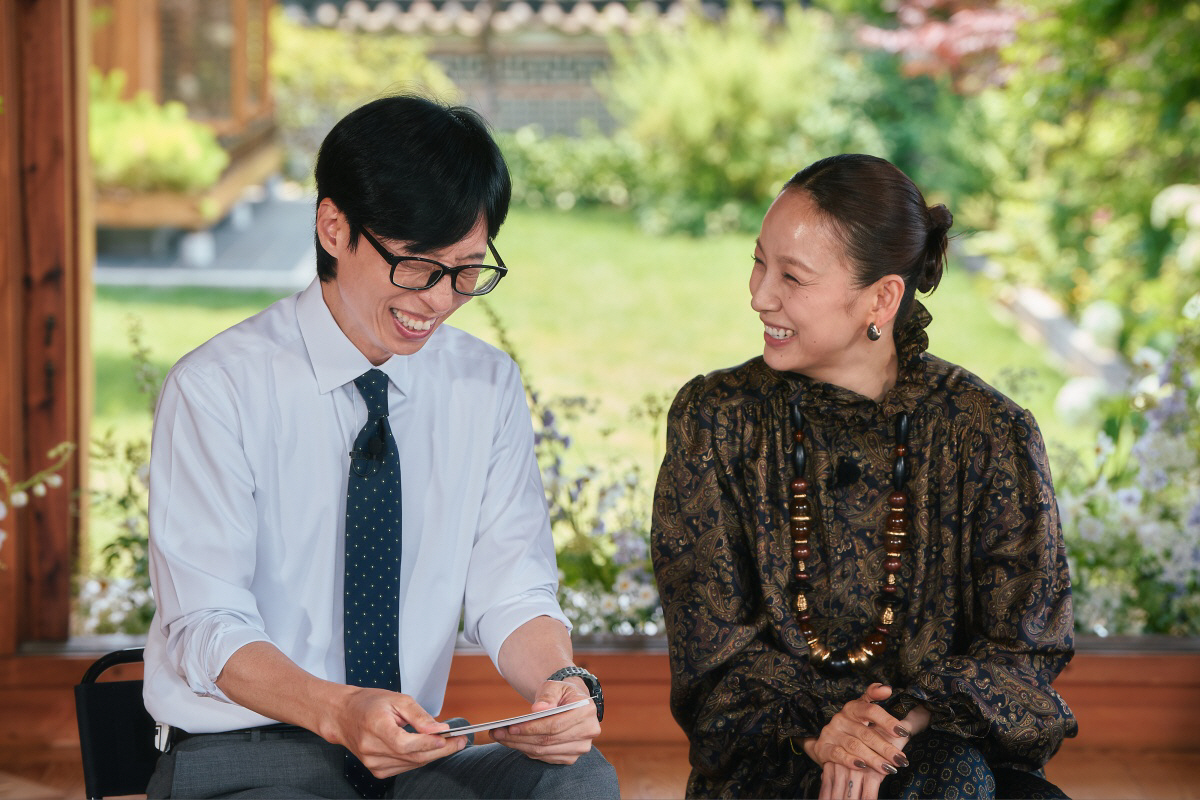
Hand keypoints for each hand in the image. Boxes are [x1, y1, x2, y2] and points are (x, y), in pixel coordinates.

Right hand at [327, 687, 465, 778]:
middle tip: (460, 741)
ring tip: (447, 742)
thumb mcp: (397, 699)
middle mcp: (372, 749)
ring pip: (412, 764)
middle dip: (441, 750)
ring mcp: (373, 763)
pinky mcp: (376, 770)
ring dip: (432, 754)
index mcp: (376, 727)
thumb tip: (440, 730)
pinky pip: (405, 767)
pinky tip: (425, 748)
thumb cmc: (369, 704)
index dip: (429, 743)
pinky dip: (418, 758)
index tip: (450, 737)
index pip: (406, 743)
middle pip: (412, 756)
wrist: (344, 715)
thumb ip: (419, 716)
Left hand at [490, 677, 600, 763]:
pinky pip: (546, 758)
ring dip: (520, 746)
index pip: (555, 725)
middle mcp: (588, 732)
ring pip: (545, 752)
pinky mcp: (571, 757)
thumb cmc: (560, 693)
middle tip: (497, 733)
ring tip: (500, 737)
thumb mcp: (555, 685)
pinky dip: (528, 751)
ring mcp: (581, 747)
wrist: (571, 703)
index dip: (532, 728)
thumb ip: (547, 696)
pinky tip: (514, 742)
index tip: (510, 727)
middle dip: (519, 738)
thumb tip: (537, 709)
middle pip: (548, 740)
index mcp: (586, 711)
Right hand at [803, 684, 912, 799]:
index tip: (903, 732)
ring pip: (854, 746)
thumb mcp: (862, 711)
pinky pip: (837, 754)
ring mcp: (831, 733)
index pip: (871, 710)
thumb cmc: (852, 727)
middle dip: (886, 748)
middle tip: (901, 760)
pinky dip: (850, 761)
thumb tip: (886, 688)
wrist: (828, 742)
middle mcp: (840, 718)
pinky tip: (863, 766)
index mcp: (852, 708)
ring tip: (889, 768)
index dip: (887, 720)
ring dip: (873, 758)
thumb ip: (873, 697)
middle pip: (866, 733)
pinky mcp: (823, 747)